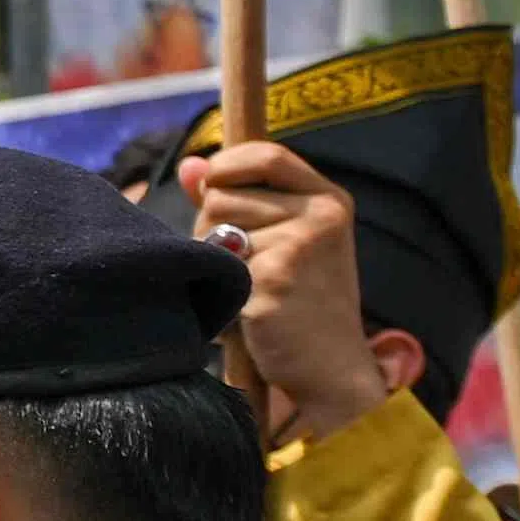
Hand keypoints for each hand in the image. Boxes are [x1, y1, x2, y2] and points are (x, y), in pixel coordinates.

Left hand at [179, 136, 390, 446]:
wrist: (329, 366)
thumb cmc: (297, 301)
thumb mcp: (279, 239)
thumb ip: (235, 197)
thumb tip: (191, 166)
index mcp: (328, 200)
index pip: (265, 154)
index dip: (227, 165)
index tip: (213, 186)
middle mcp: (321, 216)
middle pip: (221, 195)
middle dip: (214, 229)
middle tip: (251, 267)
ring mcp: (299, 246)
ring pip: (210, 229)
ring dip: (215, 261)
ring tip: (252, 289)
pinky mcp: (273, 278)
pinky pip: (213, 267)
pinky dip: (219, 290)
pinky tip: (250, 310)